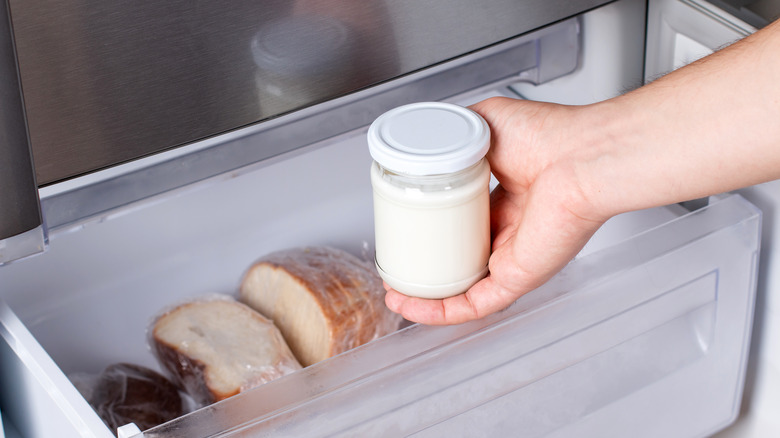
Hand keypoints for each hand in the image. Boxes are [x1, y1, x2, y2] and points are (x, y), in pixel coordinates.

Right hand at [385, 97, 608, 324]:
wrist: (579, 158)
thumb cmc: (549, 136)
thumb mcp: (485, 122)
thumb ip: (456, 130)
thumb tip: (431, 133)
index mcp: (506, 200)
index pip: (464, 223)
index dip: (432, 229)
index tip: (404, 229)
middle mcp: (510, 233)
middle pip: (460, 259)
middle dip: (425, 268)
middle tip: (395, 265)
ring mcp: (513, 259)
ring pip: (462, 290)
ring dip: (425, 297)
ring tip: (394, 293)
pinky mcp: (516, 278)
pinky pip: (472, 305)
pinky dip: (438, 312)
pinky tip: (409, 306)